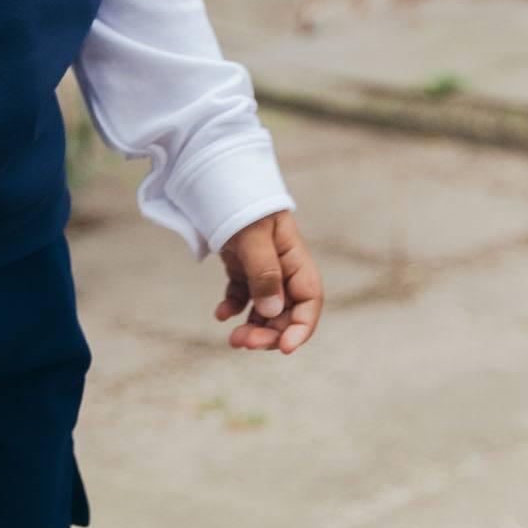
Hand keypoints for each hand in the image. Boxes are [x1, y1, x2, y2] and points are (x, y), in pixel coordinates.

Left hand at [213, 208, 321, 353]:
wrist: (218, 179)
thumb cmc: (241, 202)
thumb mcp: (253, 235)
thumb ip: (265, 272)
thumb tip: (273, 311)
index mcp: (295, 258)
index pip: (309, 300)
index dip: (301, 327)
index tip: (284, 348)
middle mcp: (283, 267)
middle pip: (286, 311)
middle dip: (270, 332)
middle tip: (244, 342)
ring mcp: (262, 268)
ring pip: (265, 309)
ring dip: (253, 327)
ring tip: (233, 339)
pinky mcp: (242, 268)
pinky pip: (243, 296)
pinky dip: (234, 308)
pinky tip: (221, 314)